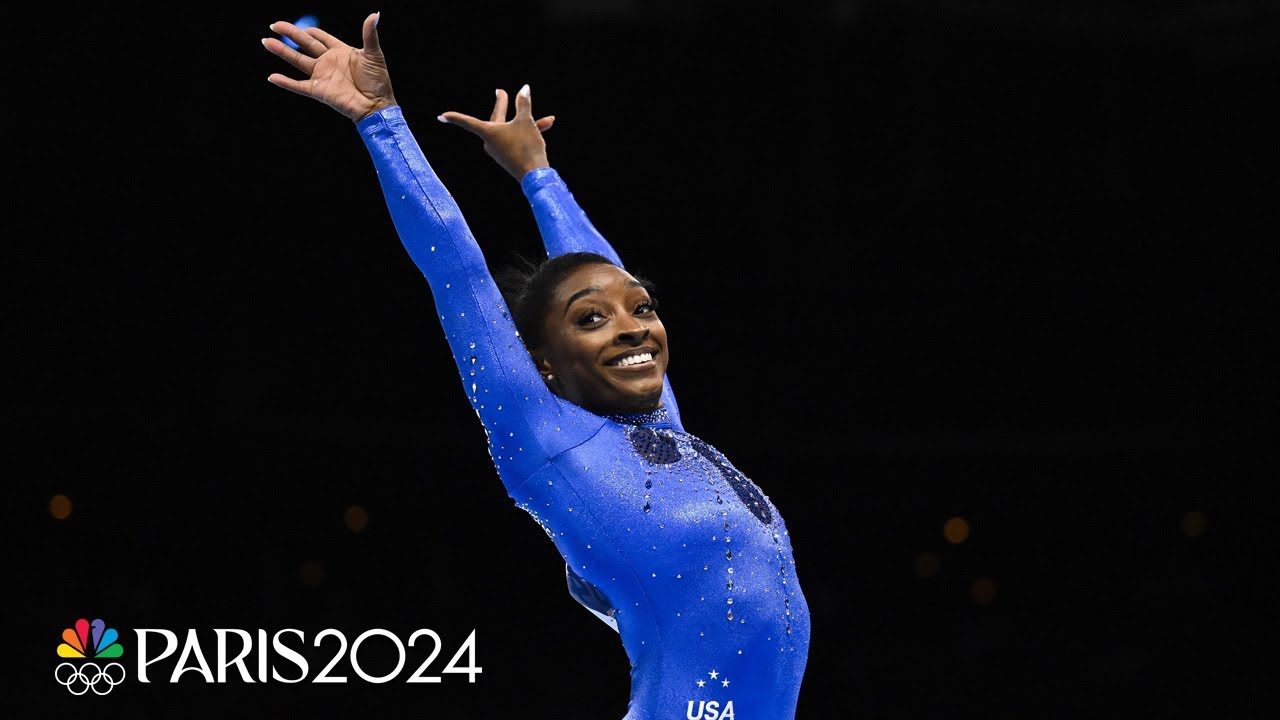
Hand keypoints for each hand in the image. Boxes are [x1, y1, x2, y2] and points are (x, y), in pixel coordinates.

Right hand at [262, 12, 395, 122]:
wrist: (377, 105)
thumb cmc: (378, 81)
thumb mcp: (374, 54)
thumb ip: (369, 34)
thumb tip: (375, 14)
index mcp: (341, 51)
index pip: (321, 38)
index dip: (311, 32)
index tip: (302, 27)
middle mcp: (328, 62)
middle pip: (304, 45)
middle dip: (289, 34)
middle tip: (274, 25)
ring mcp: (322, 76)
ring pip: (297, 60)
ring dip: (282, 51)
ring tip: (266, 42)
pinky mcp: (319, 90)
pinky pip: (298, 85)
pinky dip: (286, 82)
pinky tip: (273, 77)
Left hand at [438, 85, 555, 180]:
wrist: (535, 175)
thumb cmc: (526, 146)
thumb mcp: (526, 121)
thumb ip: (524, 103)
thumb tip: (524, 88)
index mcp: (488, 132)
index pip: (467, 122)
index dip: (455, 117)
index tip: (442, 116)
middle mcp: (491, 142)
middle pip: (497, 119)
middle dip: (503, 105)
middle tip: (501, 92)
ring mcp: (500, 151)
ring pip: (513, 130)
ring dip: (528, 123)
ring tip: (548, 119)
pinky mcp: (510, 157)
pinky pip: (518, 139)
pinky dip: (529, 133)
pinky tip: (547, 126)